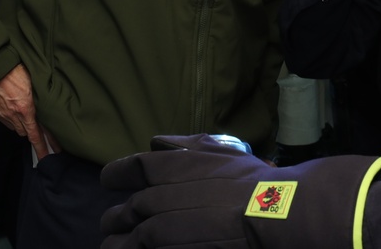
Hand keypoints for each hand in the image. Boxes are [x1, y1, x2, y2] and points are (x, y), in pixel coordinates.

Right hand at [0, 64, 59, 159]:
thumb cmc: (13, 69)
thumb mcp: (34, 79)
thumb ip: (42, 94)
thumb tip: (52, 100)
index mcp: (27, 107)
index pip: (39, 133)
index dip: (47, 145)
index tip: (55, 152)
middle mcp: (16, 115)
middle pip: (29, 134)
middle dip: (38, 141)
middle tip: (48, 149)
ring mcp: (5, 115)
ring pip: (19, 129)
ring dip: (26, 128)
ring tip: (31, 124)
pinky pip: (8, 123)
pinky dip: (15, 122)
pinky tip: (18, 115)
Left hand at [101, 134, 380, 248]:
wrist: (268, 213)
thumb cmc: (247, 180)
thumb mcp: (216, 150)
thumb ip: (181, 146)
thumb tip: (154, 142)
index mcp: (158, 172)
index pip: (116, 173)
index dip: (113, 178)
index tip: (114, 183)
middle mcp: (147, 202)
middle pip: (112, 216)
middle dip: (117, 221)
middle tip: (126, 224)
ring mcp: (152, 235)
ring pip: (115, 245)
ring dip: (120, 244)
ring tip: (131, 246)